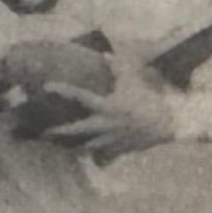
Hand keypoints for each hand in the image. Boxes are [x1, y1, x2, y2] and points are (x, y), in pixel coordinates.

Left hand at [41, 77, 176, 162]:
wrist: (170, 122)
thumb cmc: (149, 99)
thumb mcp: (133, 81)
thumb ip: (117, 68)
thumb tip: (104, 55)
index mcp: (108, 106)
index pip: (80, 97)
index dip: (63, 90)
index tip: (46, 86)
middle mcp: (105, 125)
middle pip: (74, 131)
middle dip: (57, 132)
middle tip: (42, 131)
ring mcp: (110, 140)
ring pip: (84, 148)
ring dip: (69, 147)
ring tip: (56, 145)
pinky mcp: (117, 150)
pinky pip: (101, 157)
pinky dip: (94, 158)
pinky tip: (87, 158)